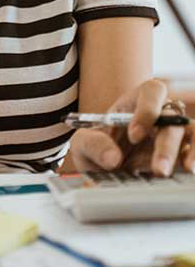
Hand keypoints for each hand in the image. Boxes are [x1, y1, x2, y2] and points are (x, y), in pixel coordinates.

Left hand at [70, 79, 193, 176]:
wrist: (101, 171)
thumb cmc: (95, 148)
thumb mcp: (82, 144)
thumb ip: (92, 145)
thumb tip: (113, 158)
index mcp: (136, 102)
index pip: (151, 92)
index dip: (147, 110)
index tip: (134, 136)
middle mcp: (160, 115)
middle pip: (174, 119)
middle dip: (167, 145)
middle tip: (158, 170)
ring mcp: (174, 136)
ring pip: (192, 133)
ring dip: (190, 151)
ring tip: (185, 171)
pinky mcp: (182, 155)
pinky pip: (194, 152)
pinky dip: (194, 159)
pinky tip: (189, 174)